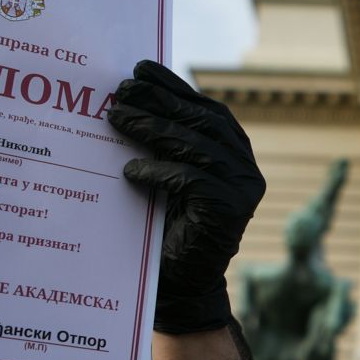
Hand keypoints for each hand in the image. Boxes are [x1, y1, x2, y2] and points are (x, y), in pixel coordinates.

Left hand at [109, 60, 264, 334]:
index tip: (139, 69)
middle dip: (161, 100)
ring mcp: (243, 190)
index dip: (175, 88)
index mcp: (233, 154)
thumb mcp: (161, 178)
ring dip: (152, 129)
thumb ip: (161, 146)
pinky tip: (128, 171)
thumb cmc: (162, 233)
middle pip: (203, 121)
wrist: (178, 290)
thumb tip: (127, 99)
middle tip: (120, 89)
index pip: (206, 110)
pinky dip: (158, 171)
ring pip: (197, 146)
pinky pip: (192, 180)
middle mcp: (245, 168)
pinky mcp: (231, 212)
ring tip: (114, 118)